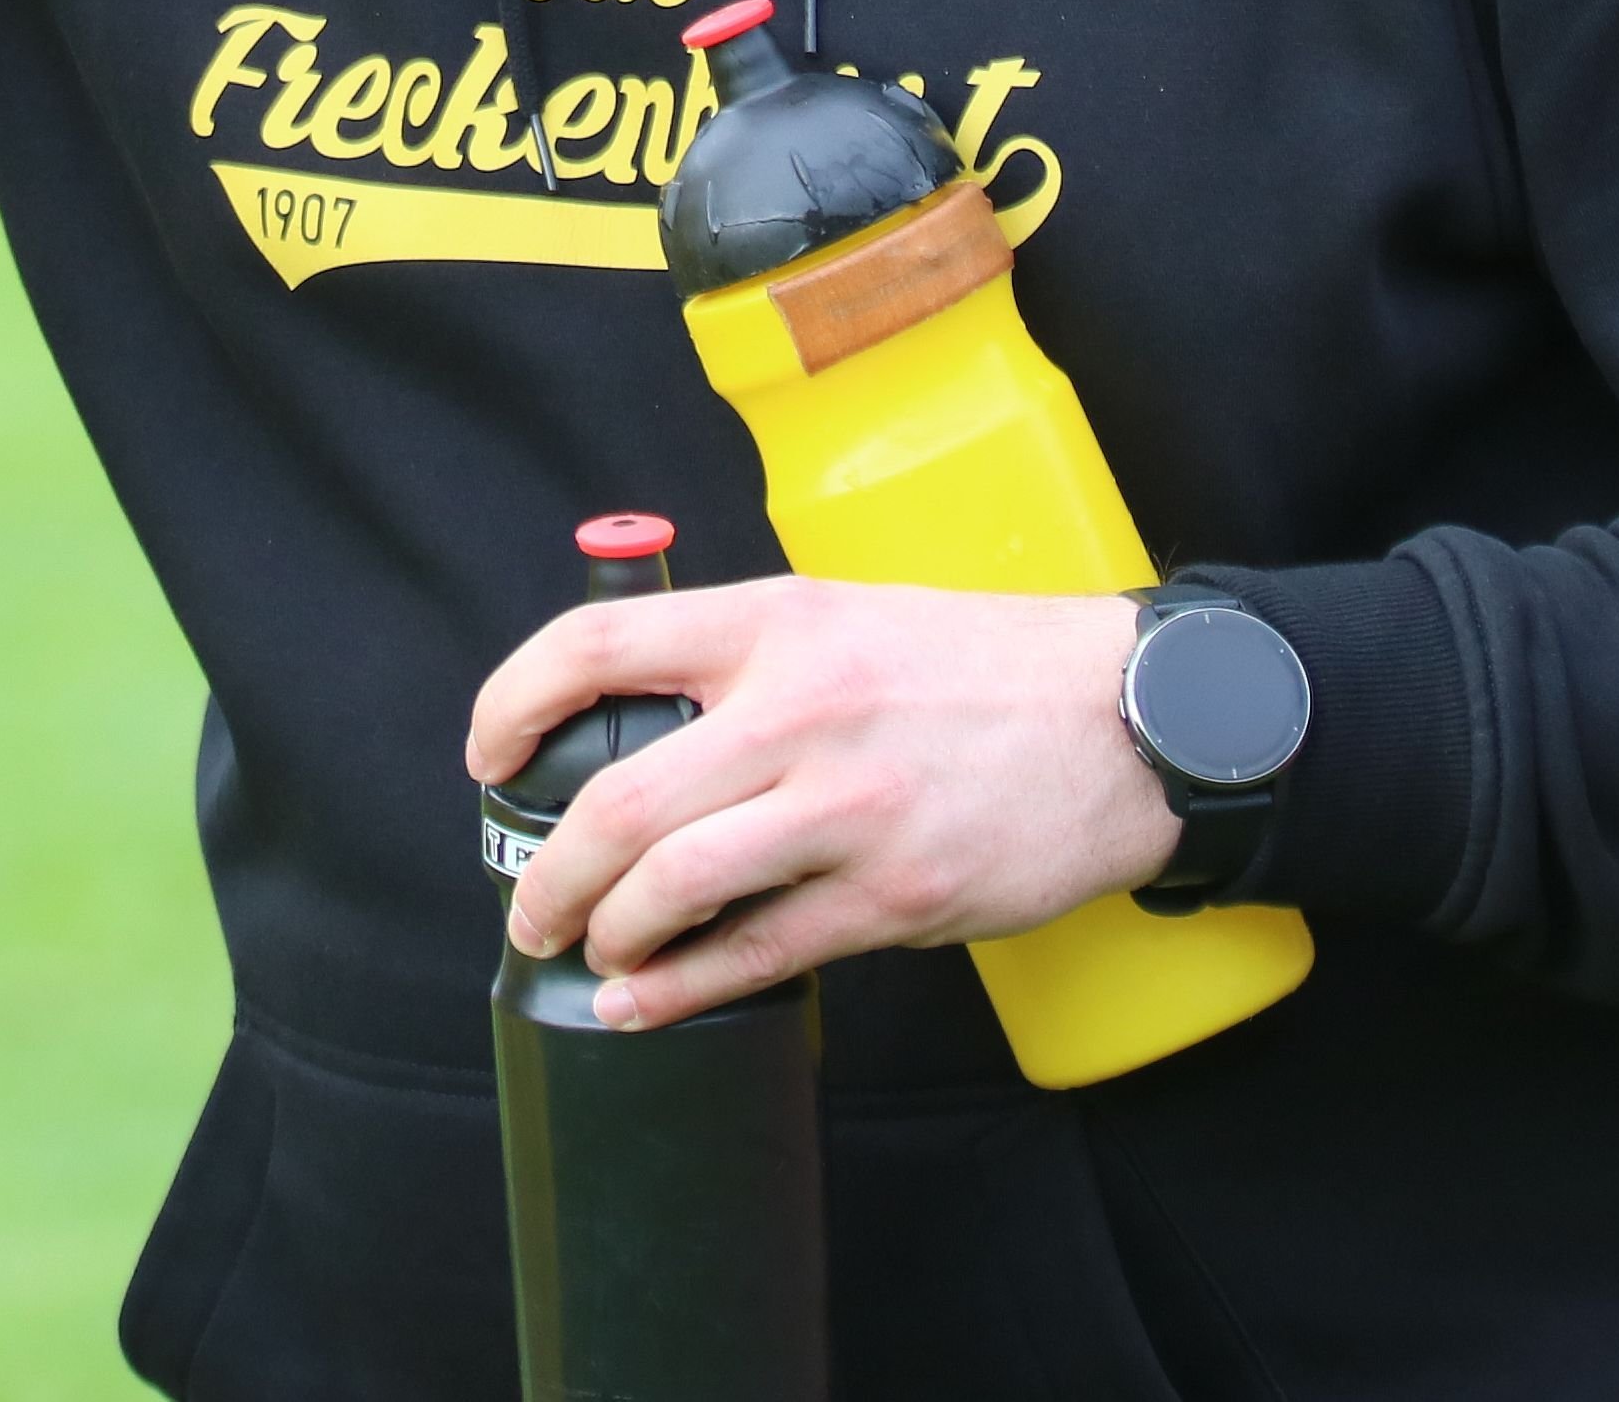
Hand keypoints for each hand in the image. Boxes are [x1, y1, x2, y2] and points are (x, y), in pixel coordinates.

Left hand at [464, 579, 1180, 1030]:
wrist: (1130, 721)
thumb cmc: (983, 668)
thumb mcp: (849, 616)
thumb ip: (746, 657)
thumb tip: (637, 722)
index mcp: (778, 623)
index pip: (598, 645)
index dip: (514, 702)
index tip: (488, 754)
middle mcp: (802, 709)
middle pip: (618, 797)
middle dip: (551, 869)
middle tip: (534, 903)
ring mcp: (849, 808)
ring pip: (675, 883)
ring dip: (608, 933)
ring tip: (594, 950)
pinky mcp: (897, 894)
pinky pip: (759, 954)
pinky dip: (682, 988)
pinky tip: (645, 1002)